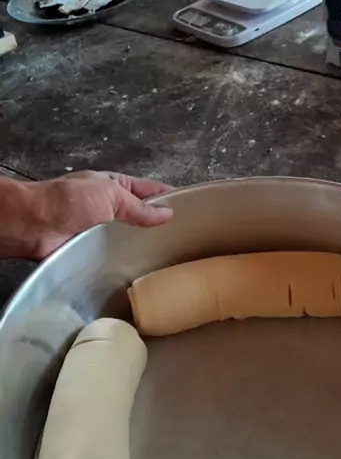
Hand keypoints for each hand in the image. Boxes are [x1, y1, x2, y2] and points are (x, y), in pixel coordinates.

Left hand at [0, 170, 171, 260]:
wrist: (31, 226)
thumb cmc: (68, 201)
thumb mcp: (109, 194)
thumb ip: (138, 206)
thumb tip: (167, 214)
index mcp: (113, 185)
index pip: (149, 189)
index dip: (168, 197)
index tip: (192, 209)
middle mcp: (108, 208)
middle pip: (140, 216)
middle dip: (158, 226)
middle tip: (185, 243)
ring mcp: (100, 232)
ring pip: (128, 239)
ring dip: (142, 247)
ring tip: (170, 262)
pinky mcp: (90, 253)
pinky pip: (114, 257)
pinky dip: (125, 263)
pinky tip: (143, 273)